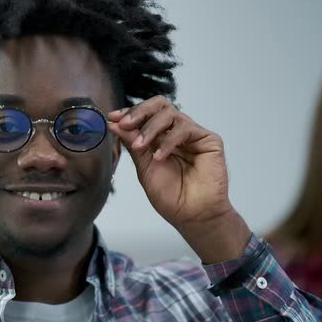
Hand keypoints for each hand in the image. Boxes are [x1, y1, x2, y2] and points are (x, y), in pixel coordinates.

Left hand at [108, 95, 233, 228]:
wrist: (192, 216)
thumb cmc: (171, 196)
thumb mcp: (144, 167)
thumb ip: (132, 143)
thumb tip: (114, 123)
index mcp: (160, 138)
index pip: (145, 115)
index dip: (129, 113)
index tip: (112, 117)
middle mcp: (176, 133)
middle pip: (159, 105)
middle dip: (139, 112)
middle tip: (125, 123)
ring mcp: (192, 135)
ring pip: (169, 113)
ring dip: (150, 128)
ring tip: (141, 146)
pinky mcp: (208, 140)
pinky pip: (185, 128)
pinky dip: (168, 141)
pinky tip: (160, 157)